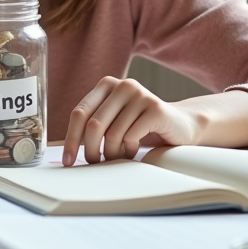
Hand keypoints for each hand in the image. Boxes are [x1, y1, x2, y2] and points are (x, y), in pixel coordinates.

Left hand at [62, 77, 199, 165]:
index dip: (71, 139)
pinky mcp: (155, 108)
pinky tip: (133, 150)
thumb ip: (93, 126)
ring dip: (112, 153)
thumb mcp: (114, 122)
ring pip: (112, 134)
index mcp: (106, 84)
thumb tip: (67, 153)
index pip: (79, 113)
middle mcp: (122, 85)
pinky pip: (131, 137)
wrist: (180, 125)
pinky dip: (128, 150)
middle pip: (93, 125)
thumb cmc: (140, 127)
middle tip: (95, 163)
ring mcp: (140, 94)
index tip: (68, 161)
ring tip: (119, 156)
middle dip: (91, 150)